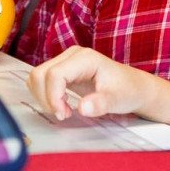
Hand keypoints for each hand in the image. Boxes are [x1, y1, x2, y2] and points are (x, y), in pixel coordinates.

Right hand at [28, 45, 151, 120]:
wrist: (133, 87)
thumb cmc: (128, 90)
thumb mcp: (118, 100)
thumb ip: (101, 103)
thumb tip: (82, 108)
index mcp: (85, 58)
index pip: (55, 74)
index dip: (53, 97)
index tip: (64, 115)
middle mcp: (72, 55)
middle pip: (40, 74)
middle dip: (46, 98)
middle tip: (64, 114)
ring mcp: (65, 61)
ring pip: (36, 77)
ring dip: (43, 97)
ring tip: (63, 110)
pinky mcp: (62, 69)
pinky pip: (41, 80)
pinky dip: (44, 95)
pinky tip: (61, 104)